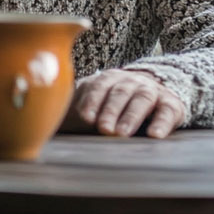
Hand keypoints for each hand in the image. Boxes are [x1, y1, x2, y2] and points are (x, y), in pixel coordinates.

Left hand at [61, 69, 185, 138]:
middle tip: (103, 128)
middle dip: (110, 109)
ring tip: (122, 133)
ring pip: (142, 99)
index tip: (85, 117)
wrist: (156, 91)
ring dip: (131, 115)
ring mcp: (152, 91)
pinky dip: (162, 122)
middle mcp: (131, 81)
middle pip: (120, 92)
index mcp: (109, 79)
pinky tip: (155, 135)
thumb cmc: (114, 106)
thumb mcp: (94, 105)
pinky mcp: (171, 104)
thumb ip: (72, 115)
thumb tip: (41, 129)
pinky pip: (168, 111)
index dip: (92, 100)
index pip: (99, 85)